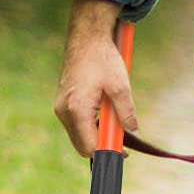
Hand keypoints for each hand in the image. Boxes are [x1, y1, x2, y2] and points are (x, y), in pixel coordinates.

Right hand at [53, 0, 138, 156]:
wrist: (87, 38)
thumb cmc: (103, 59)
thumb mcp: (120, 87)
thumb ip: (126, 112)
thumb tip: (133, 132)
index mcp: (76, 110)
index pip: (89, 146)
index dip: (107, 153)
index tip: (123, 154)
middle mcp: (63, 112)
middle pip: (82, 144)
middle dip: (101, 146)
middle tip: (123, 143)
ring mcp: (61, 107)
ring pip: (79, 134)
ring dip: (96, 134)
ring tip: (115, 124)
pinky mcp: (63, 102)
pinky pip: (76, 123)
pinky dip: (90, 124)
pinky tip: (105, 114)